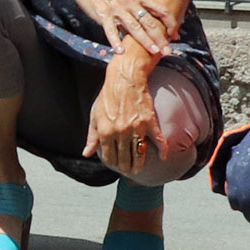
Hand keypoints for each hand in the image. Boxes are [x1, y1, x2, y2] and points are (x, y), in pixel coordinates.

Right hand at [68, 0, 172, 58]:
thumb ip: (137, 6)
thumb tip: (147, 20)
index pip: (159, 10)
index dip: (169, 22)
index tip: (176, 35)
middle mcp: (130, 3)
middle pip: (149, 22)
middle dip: (160, 37)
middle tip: (168, 50)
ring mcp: (117, 9)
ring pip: (134, 27)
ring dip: (145, 40)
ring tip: (153, 51)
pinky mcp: (103, 15)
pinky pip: (111, 30)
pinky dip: (115, 41)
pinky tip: (120, 52)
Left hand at [85, 57, 160, 179]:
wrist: (124, 79)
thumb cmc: (108, 97)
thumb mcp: (95, 116)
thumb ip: (91, 137)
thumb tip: (87, 153)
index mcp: (105, 131)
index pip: (109, 157)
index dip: (113, 164)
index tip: (116, 166)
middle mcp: (120, 132)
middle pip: (124, 159)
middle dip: (126, 168)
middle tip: (128, 171)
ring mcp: (136, 127)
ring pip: (139, 153)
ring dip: (139, 164)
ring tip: (138, 169)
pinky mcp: (149, 121)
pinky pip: (157, 139)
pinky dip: (162, 149)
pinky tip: (163, 157)